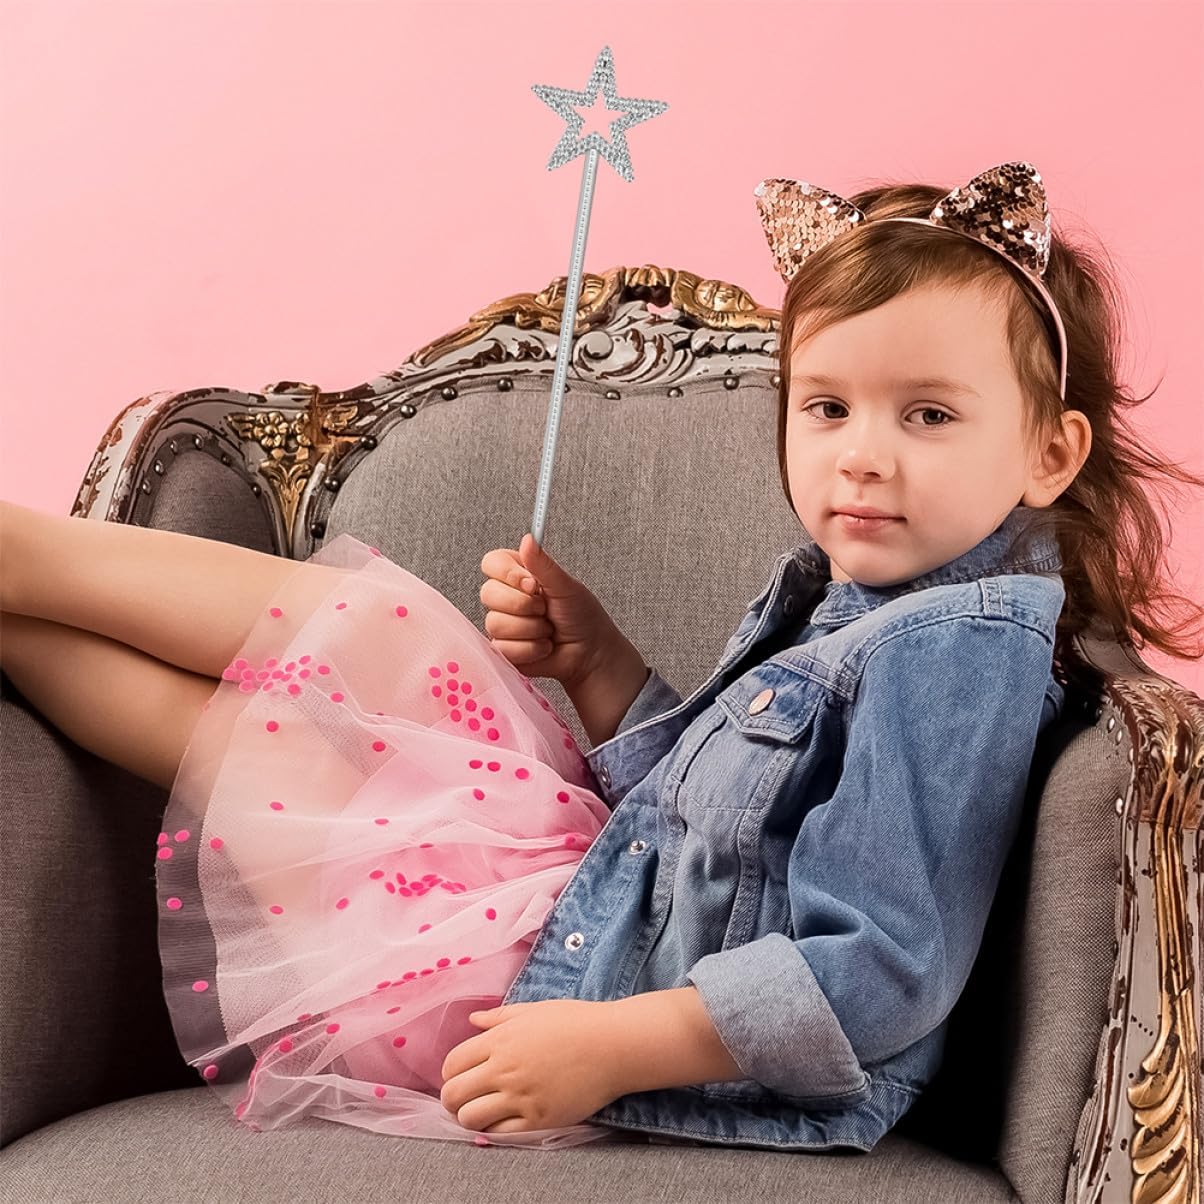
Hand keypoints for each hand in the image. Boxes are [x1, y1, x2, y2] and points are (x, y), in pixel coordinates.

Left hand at [439, 999, 619, 1134]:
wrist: (614, 1045)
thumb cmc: (577, 1021)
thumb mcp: (534, 1009)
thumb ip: (499, 1017)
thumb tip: (472, 1020)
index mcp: (501, 1039)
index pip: (453, 1064)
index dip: (450, 1073)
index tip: (460, 1076)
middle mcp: (505, 1069)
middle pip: (454, 1094)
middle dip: (452, 1099)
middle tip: (463, 1099)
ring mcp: (521, 1097)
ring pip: (471, 1118)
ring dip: (470, 1117)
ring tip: (482, 1112)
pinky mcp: (539, 1119)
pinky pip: (500, 1134)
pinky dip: (494, 1130)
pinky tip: (503, 1120)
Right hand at [479, 534, 622, 689]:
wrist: (590, 651)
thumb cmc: (581, 616)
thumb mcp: (566, 586)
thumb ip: (544, 564)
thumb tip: (528, 538)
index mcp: (518, 575)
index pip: (491, 563)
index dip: (507, 574)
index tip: (532, 584)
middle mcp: (506, 597)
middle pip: (488, 593)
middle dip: (524, 605)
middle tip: (545, 609)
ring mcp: (503, 624)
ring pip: (496, 623)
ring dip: (532, 629)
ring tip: (548, 630)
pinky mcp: (504, 649)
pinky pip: (503, 647)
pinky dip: (531, 648)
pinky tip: (543, 646)